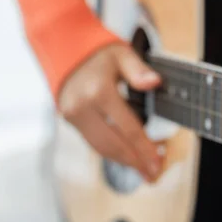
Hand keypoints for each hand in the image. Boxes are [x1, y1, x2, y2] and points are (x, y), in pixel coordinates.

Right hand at [58, 43, 162, 181]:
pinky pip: (93, 141)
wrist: (62, 46)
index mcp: (99, 91)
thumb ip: (138, 70)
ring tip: (144, 171)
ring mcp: (73, 115)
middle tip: (154, 174)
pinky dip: (111, 152)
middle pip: (113, 144)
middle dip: (135, 162)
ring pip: (101, 147)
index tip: (159, 161)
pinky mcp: (69, 119)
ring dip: (123, 162)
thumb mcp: (121, 53)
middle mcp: (83, 107)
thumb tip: (155, 82)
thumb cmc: (97, 50)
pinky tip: (127, 158)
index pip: (128, 128)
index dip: (145, 148)